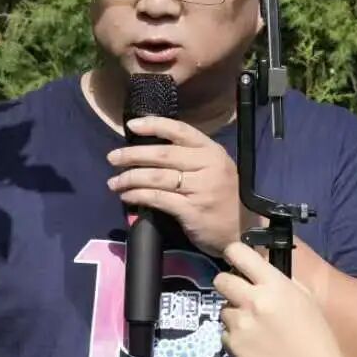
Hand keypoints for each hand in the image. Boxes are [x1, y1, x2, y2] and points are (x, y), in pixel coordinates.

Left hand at [106, 116, 254, 255]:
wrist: (244, 230)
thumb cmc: (225, 198)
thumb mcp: (214, 170)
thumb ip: (191, 159)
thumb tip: (150, 151)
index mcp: (212, 151)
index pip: (180, 130)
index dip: (154, 125)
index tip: (131, 125)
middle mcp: (207, 166)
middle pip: (162, 155)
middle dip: (132, 155)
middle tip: (112, 158)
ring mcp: (200, 189)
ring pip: (156, 177)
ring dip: (130, 178)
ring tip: (114, 182)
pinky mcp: (192, 210)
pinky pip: (158, 199)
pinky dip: (138, 196)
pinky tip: (127, 196)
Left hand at [213, 241, 348, 356]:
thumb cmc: (317, 335)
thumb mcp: (305, 298)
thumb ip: (280, 283)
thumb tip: (260, 274)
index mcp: (274, 284)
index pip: (239, 253)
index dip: (233, 254)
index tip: (235, 260)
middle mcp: (253, 300)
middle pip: (221, 280)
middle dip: (227, 285)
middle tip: (239, 295)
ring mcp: (240, 324)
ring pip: (223, 310)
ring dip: (235, 315)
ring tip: (254, 327)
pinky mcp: (233, 346)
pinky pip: (226, 334)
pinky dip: (236, 337)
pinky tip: (254, 345)